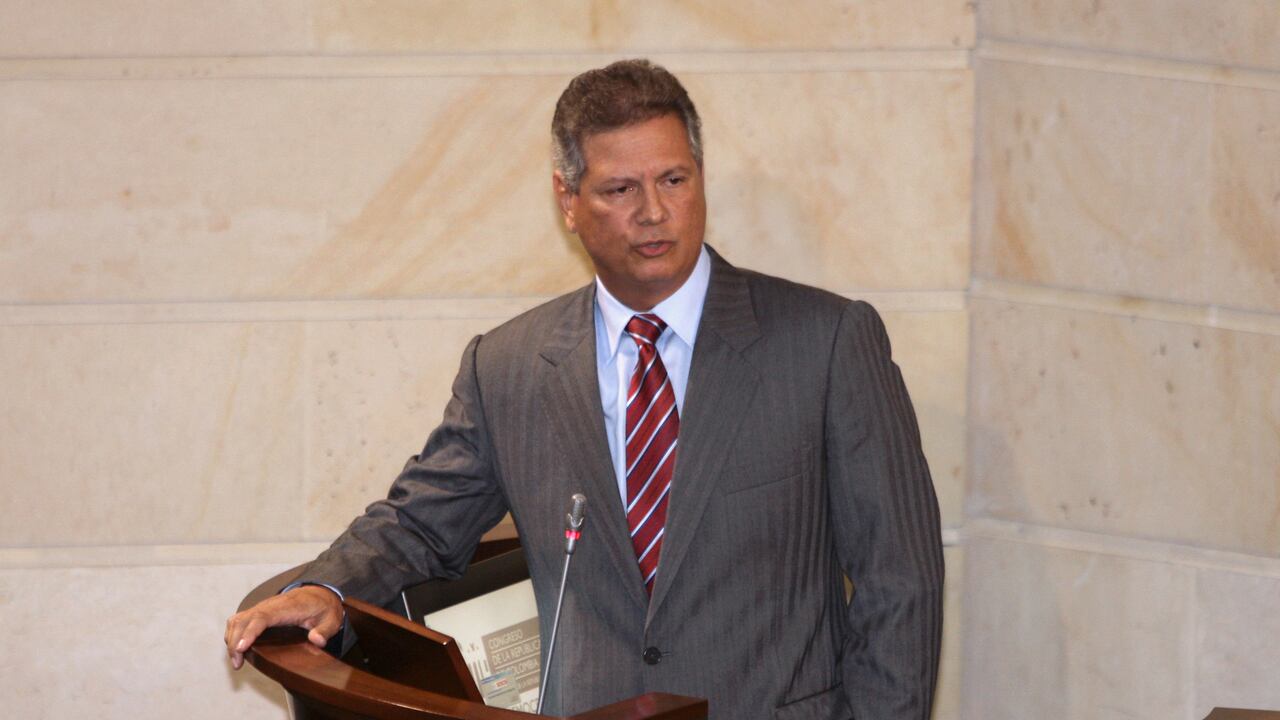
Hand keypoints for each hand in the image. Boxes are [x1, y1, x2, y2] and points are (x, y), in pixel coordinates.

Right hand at [225, 585, 343, 669]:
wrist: (320, 594)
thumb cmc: (323, 608)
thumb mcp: (331, 620)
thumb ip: (325, 630)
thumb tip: (316, 640)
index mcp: (287, 607)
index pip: (262, 618)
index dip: (249, 633)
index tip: (241, 648)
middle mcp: (270, 605)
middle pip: (244, 619)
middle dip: (235, 641)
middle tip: (237, 664)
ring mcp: (262, 608)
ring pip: (238, 619)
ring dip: (231, 639)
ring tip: (236, 661)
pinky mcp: (259, 612)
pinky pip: (239, 620)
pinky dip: (233, 634)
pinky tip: (237, 649)